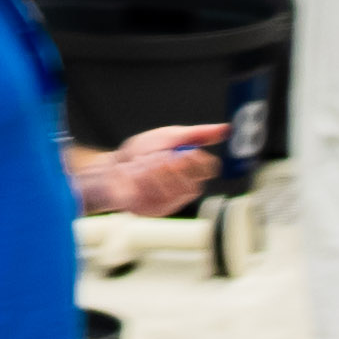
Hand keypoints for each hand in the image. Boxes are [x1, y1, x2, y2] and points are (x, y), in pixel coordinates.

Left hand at [78, 124, 224, 215]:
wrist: (111, 165)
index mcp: (193, 171)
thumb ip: (199, 134)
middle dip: (173, 165)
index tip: (185, 151)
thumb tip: (227, 129)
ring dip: (154, 169)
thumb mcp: (170, 136)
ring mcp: (172, 201)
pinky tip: (135, 174)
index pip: (209, 168)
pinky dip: (143, 178)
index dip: (197, 160)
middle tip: (161, 157)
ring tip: (142, 164)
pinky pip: (158, 192)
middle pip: (194, 181)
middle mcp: (185, 188)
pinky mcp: (157, 209)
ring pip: (174, 186)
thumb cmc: (141, 151)